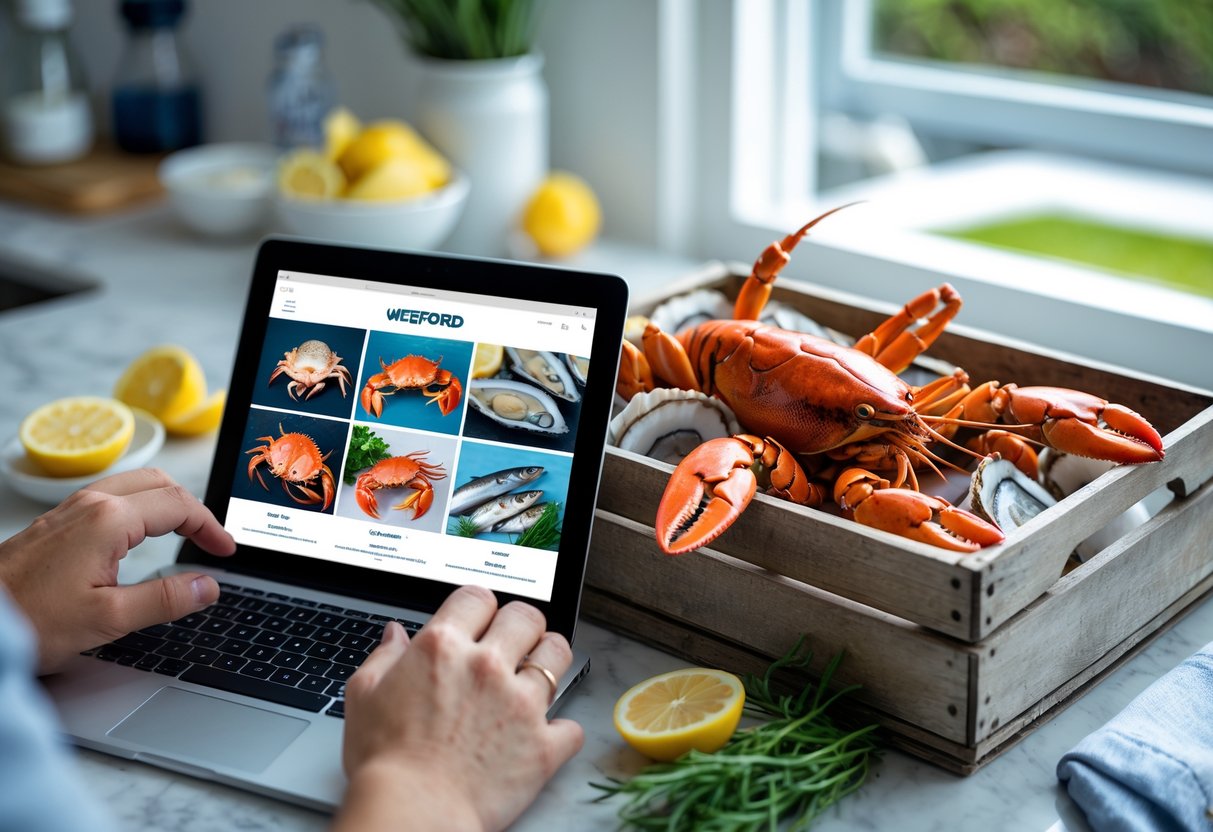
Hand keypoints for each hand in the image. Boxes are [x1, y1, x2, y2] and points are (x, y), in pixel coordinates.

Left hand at [0, 468, 235, 673]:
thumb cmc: (29, 620)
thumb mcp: (108, 619)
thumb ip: (166, 600)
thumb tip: (208, 587)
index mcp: (109, 520)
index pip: (179, 506)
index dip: (211, 527)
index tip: (225, 551)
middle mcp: (90, 504)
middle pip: (160, 484)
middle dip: (194, 508)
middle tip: (212, 539)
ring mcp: (70, 510)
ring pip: (134, 485)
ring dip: (167, 502)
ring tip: (185, 531)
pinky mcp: (56, 523)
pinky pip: (111, 496)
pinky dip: (140, 506)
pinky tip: (140, 532)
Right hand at [336, 585, 584, 831]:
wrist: (410, 814)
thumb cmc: (383, 763)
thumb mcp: (363, 697)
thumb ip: (384, 657)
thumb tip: (396, 634)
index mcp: (443, 647)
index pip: (478, 597)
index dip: (480, 606)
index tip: (480, 620)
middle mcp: (487, 666)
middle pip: (527, 616)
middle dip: (522, 625)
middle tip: (515, 642)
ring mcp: (521, 704)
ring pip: (559, 655)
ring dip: (550, 660)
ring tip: (537, 674)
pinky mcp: (543, 745)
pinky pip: (572, 726)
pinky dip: (561, 731)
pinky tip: (544, 735)